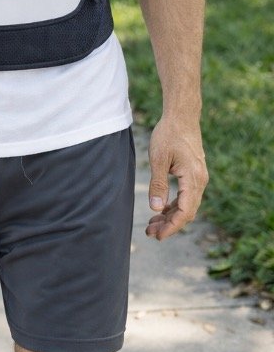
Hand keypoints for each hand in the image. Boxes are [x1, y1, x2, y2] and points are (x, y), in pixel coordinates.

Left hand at [146, 116, 207, 240]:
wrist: (182, 116)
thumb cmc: (169, 134)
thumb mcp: (159, 159)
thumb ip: (158, 184)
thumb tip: (155, 209)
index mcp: (193, 179)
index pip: (185, 212)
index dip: (172, 226)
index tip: (158, 236)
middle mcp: (200, 181)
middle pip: (187, 212)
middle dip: (170, 224)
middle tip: (151, 233)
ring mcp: (198, 177)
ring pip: (187, 205)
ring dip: (171, 215)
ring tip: (153, 224)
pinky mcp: (194, 173)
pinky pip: (186, 195)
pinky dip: (174, 204)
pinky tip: (162, 209)